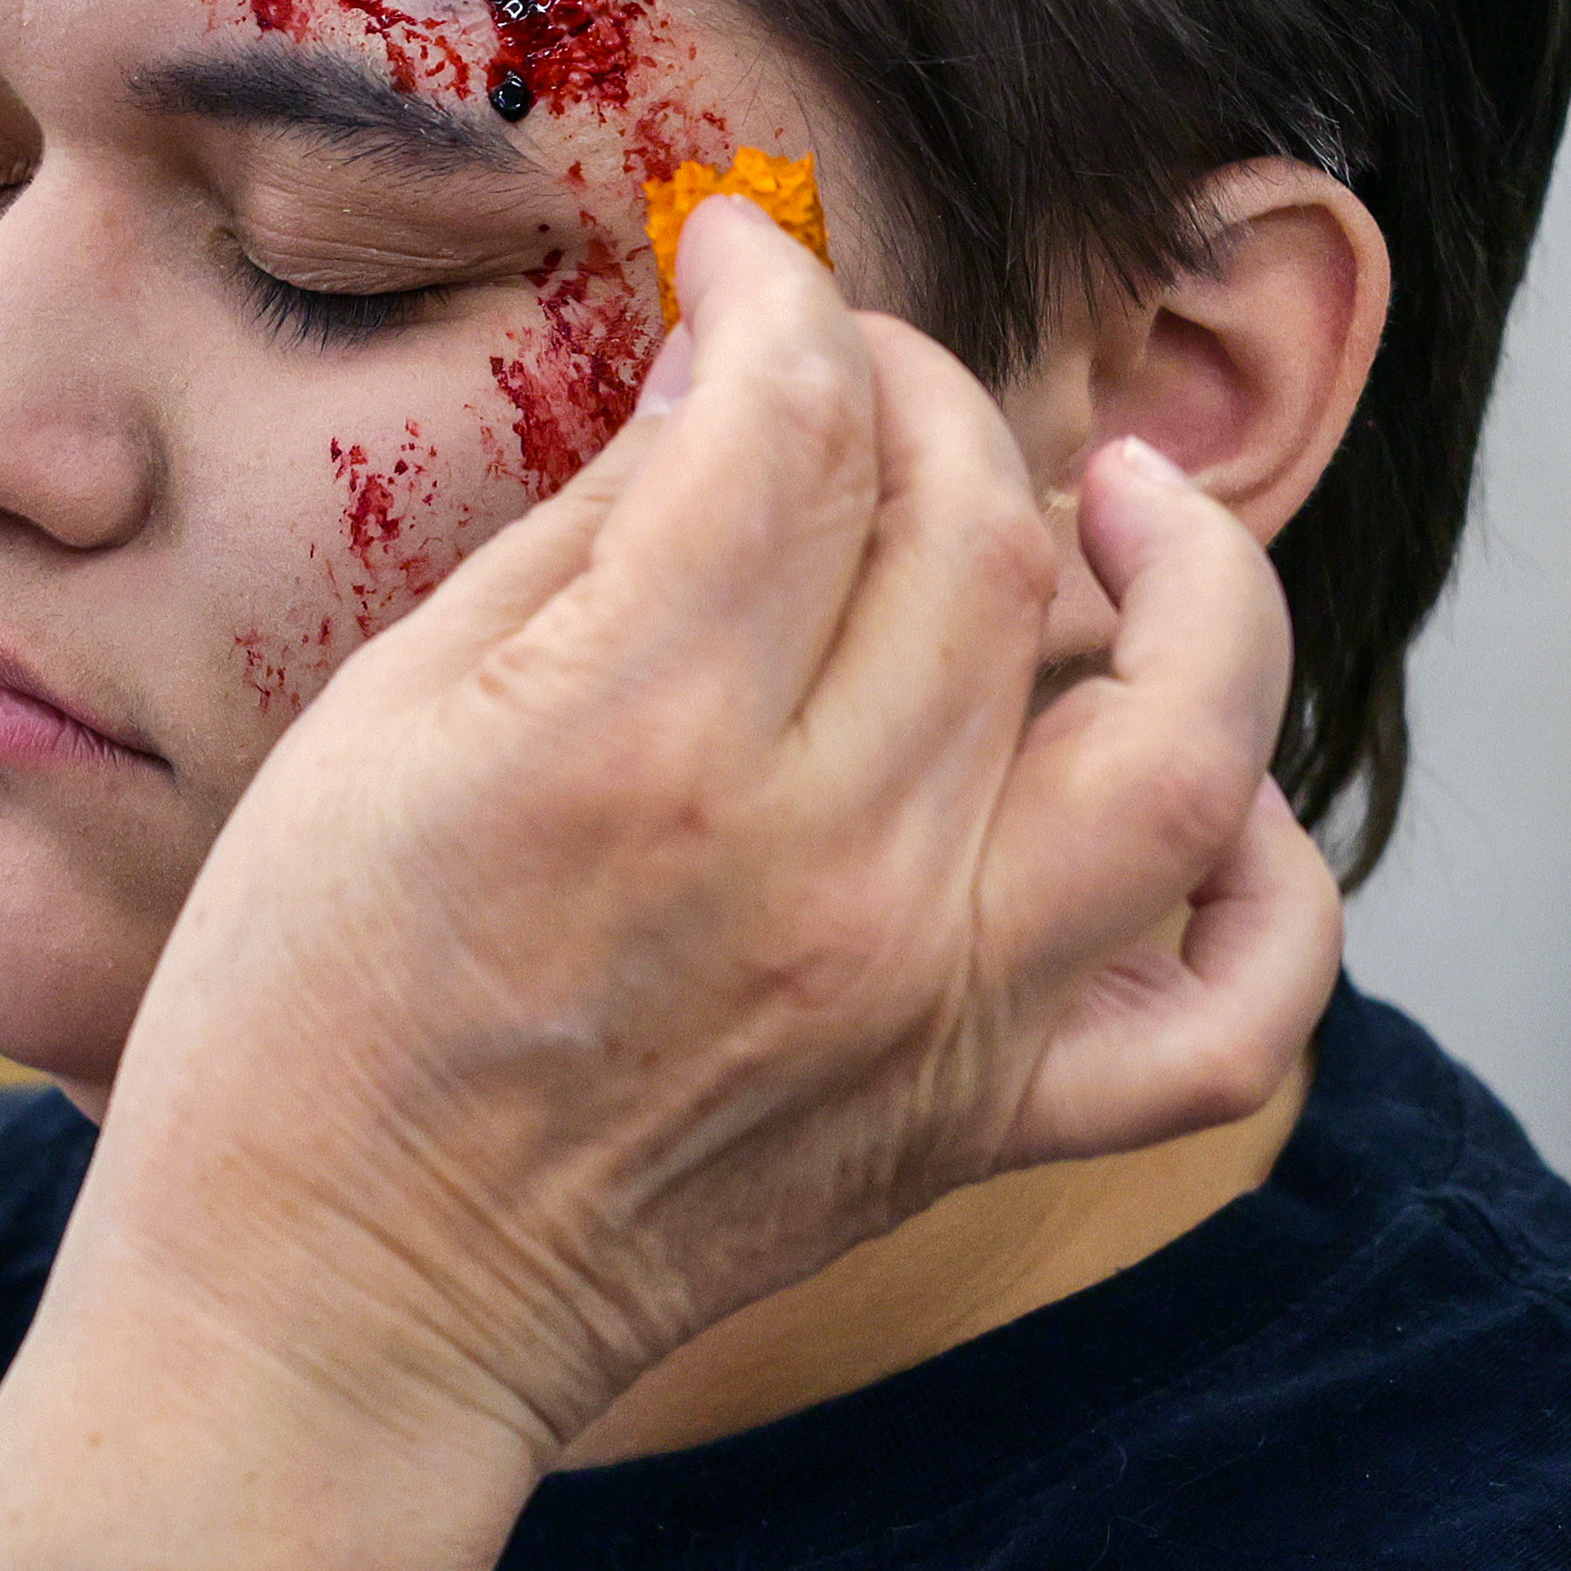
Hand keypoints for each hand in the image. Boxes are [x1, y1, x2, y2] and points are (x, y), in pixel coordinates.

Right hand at [84, 197, 1339, 1463]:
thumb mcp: (378, 727)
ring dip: (1184, 576)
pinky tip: (1205, 786)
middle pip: (979, 532)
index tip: (744, 262)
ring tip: (1122, 506)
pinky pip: (1232, 1013)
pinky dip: (1272, 886)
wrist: (329, 1307)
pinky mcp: (981, 1120)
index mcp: (633, 743)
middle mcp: (821, 864)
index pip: (795, 426)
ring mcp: (931, 1001)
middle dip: (922, 395)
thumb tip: (727, 383)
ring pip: (1177, 732)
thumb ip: (580, 547)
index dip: (780, 297)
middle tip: (851, 376)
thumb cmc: (299, 1008)